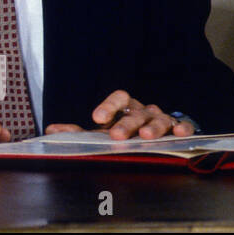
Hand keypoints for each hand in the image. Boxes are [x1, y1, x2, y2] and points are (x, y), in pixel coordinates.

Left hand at [45, 90, 193, 139]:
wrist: (156, 136)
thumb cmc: (125, 132)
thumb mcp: (103, 132)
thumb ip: (77, 131)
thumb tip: (51, 131)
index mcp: (126, 107)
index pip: (119, 98)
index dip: (108, 106)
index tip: (96, 118)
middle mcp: (144, 109)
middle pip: (135, 112)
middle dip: (126, 123)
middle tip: (117, 135)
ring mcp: (162, 118)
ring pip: (158, 118)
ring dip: (153, 127)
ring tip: (146, 137)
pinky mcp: (179, 129)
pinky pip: (182, 127)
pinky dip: (182, 129)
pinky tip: (179, 134)